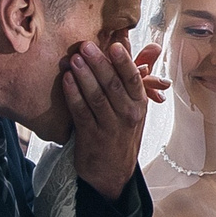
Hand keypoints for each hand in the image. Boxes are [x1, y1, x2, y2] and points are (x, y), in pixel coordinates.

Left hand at [65, 39, 166, 197]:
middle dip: (99, 64)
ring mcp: (109, 127)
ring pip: (97, 98)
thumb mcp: (135, 105)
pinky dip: (73, 95)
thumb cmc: (122, 131)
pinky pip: (81, 112)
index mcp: (140, 103)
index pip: (133, 79)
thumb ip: (136, 72)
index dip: (124, 61)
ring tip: (74, 59)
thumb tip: (148, 44)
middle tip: (86, 46)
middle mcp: (128, 115)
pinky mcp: (91, 137)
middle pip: (113, 85)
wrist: (113, 172)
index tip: (115, 44)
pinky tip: (66, 80)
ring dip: (84, 76)